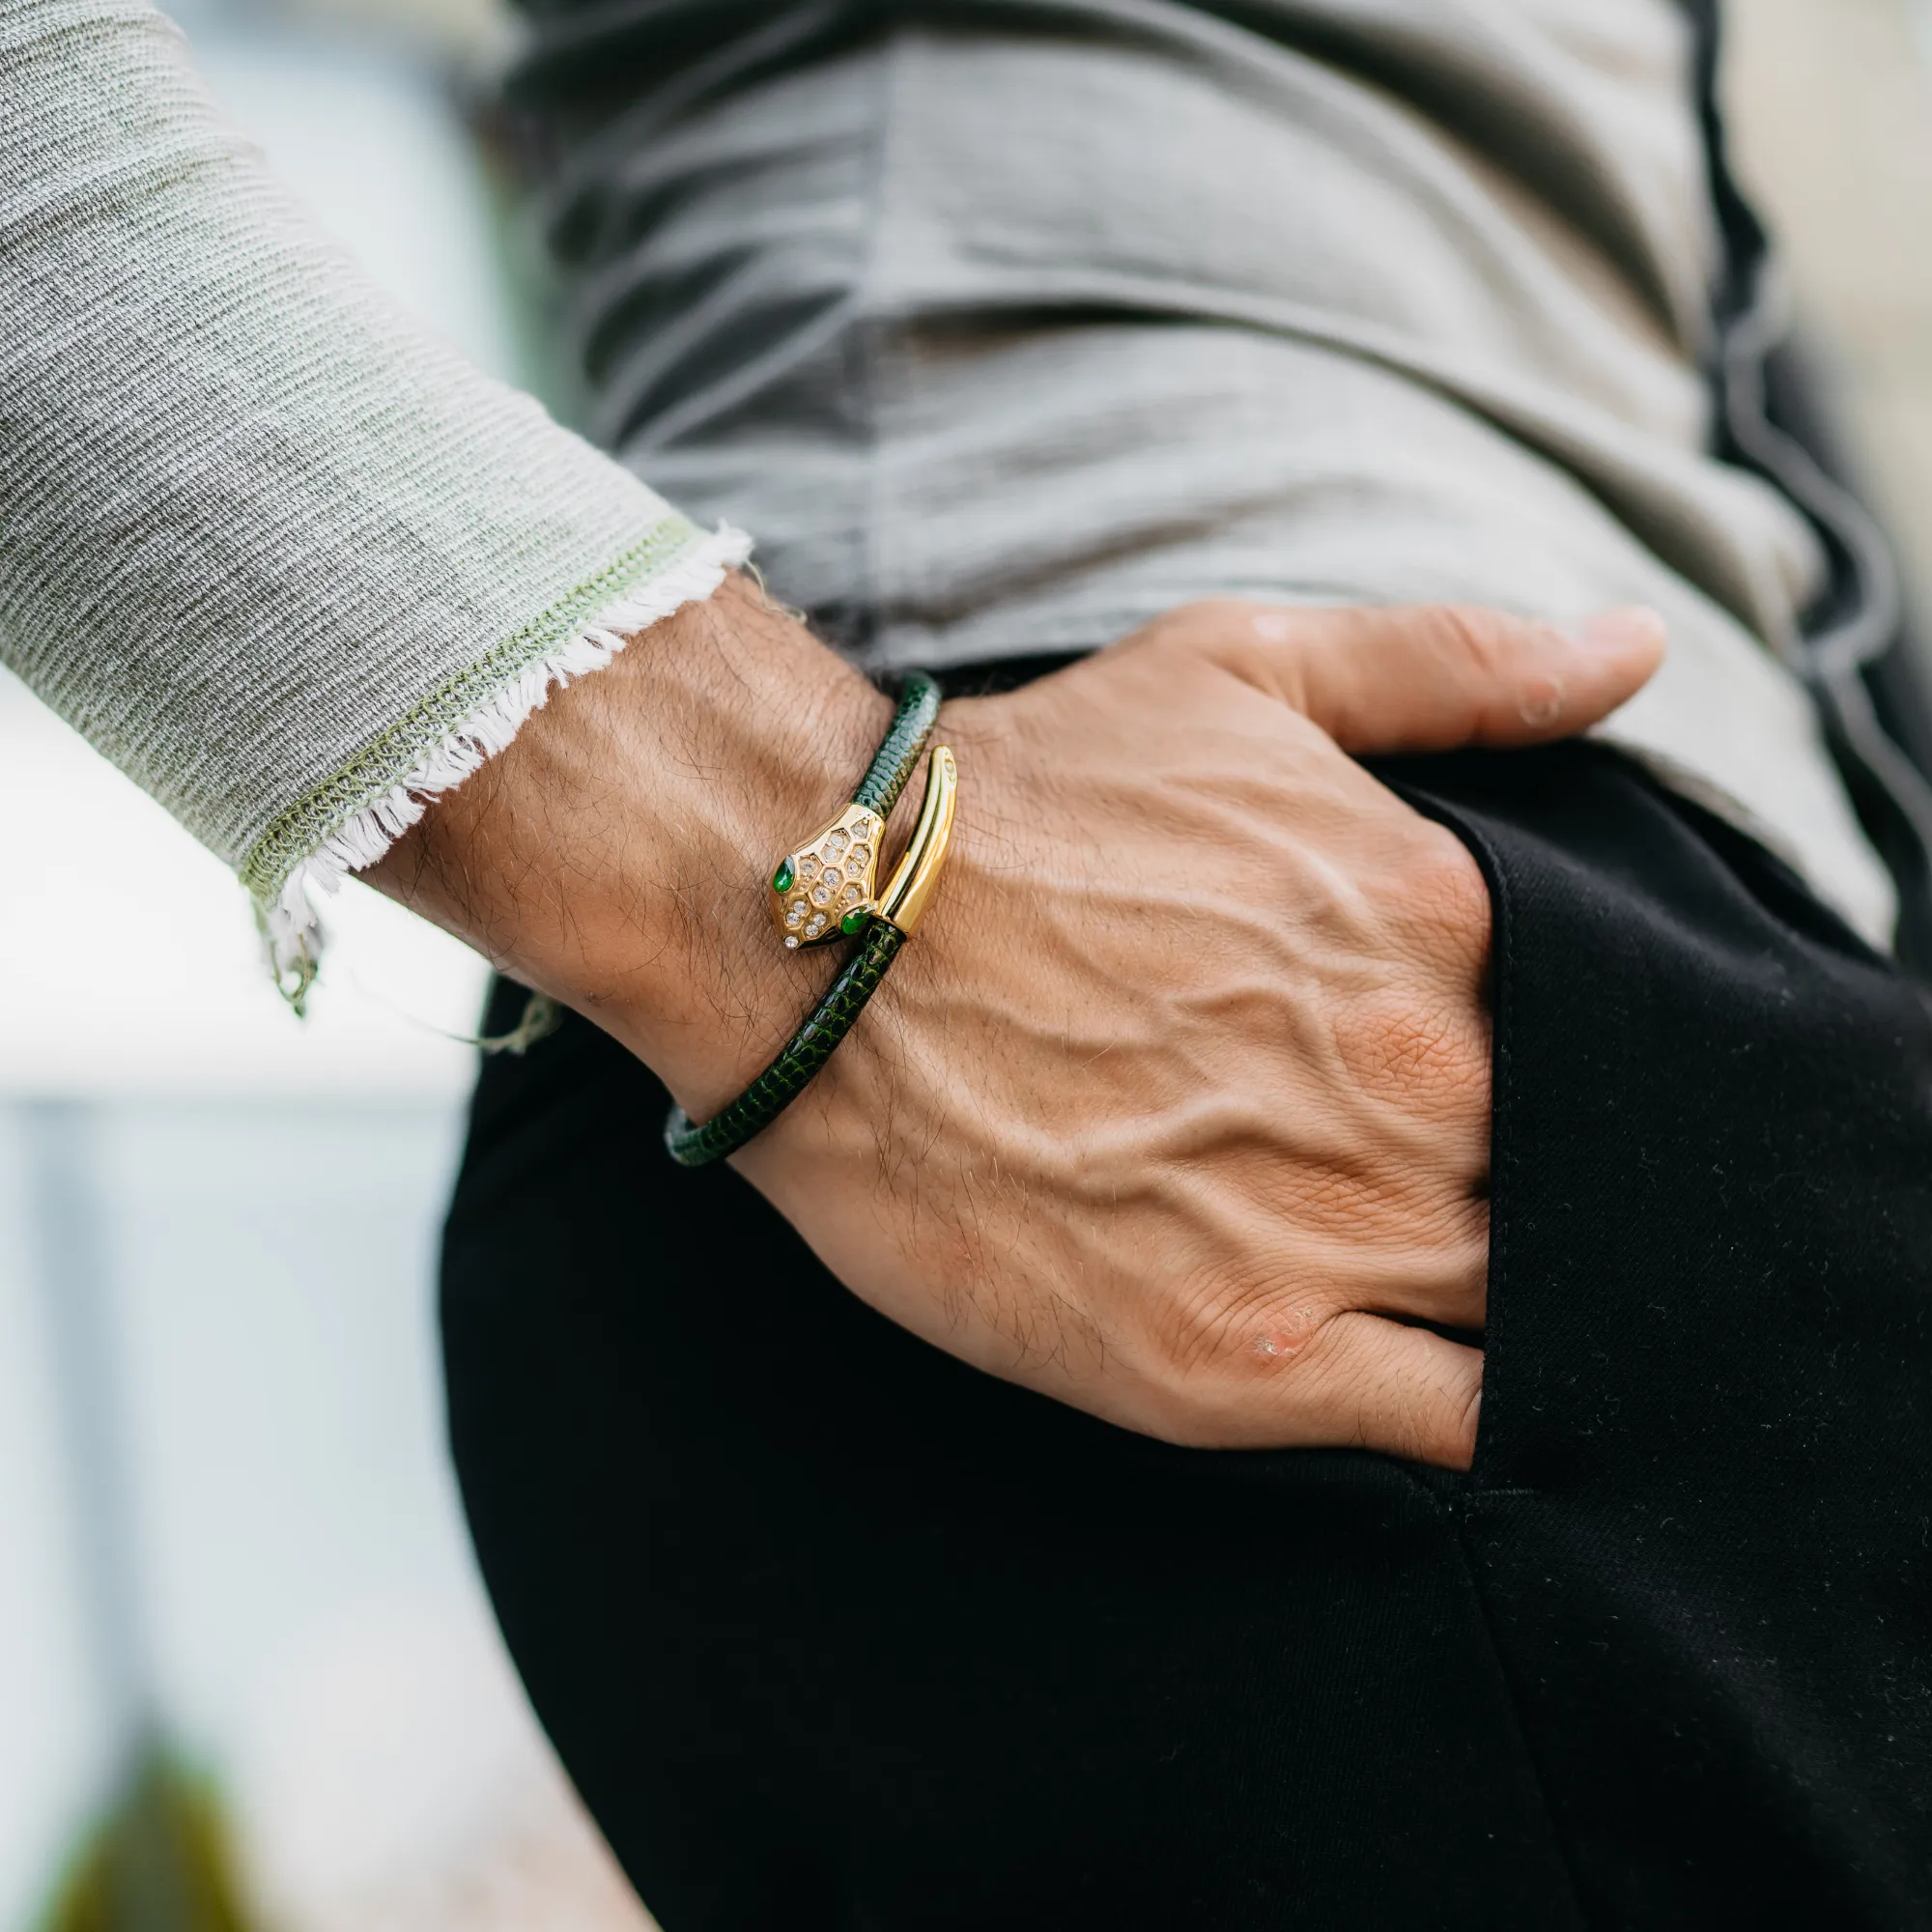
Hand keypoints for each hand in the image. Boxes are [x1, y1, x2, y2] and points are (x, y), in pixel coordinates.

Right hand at [370, 583, 1661, 1467]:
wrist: (812, 933)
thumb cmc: (1024, 796)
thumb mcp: (1241, 670)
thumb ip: (1453, 668)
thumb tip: (1637, 651)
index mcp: (1441, 921)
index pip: (1608, 1041)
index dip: (1571, 1069)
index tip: (1499, 1078)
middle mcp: (1412, 1083)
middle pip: (1572, 1183)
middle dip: (1539, 1185)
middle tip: (1449, 1175)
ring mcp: (1332, 1231)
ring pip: (1526, 1307)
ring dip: (1512, 1298)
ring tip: (1422, 1269)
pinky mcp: (1236, 1360)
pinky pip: (1451, 1426)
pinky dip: (1470, 1412)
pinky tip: (1416, 1368)